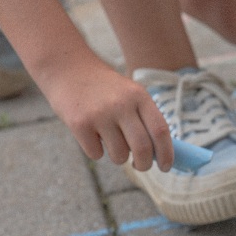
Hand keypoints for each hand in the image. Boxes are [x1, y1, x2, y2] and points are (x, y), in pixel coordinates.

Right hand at [40, 59, 172, 171]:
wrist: (68, 69)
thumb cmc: (104, 89)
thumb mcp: (130, 94)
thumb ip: (145, 119)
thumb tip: (160, 155)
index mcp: (139, 96)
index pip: (160, 130)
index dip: (167, 153)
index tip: (166, 167)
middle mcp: (121, 104)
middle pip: (143, 148)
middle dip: (144, 165)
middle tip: (140, 166)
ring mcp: (100, 114)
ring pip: (120, 155)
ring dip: (118, 157)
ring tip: (111, 141)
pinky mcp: (80, 124)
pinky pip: (96, 154)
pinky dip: (96, 151)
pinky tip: (91, 134)